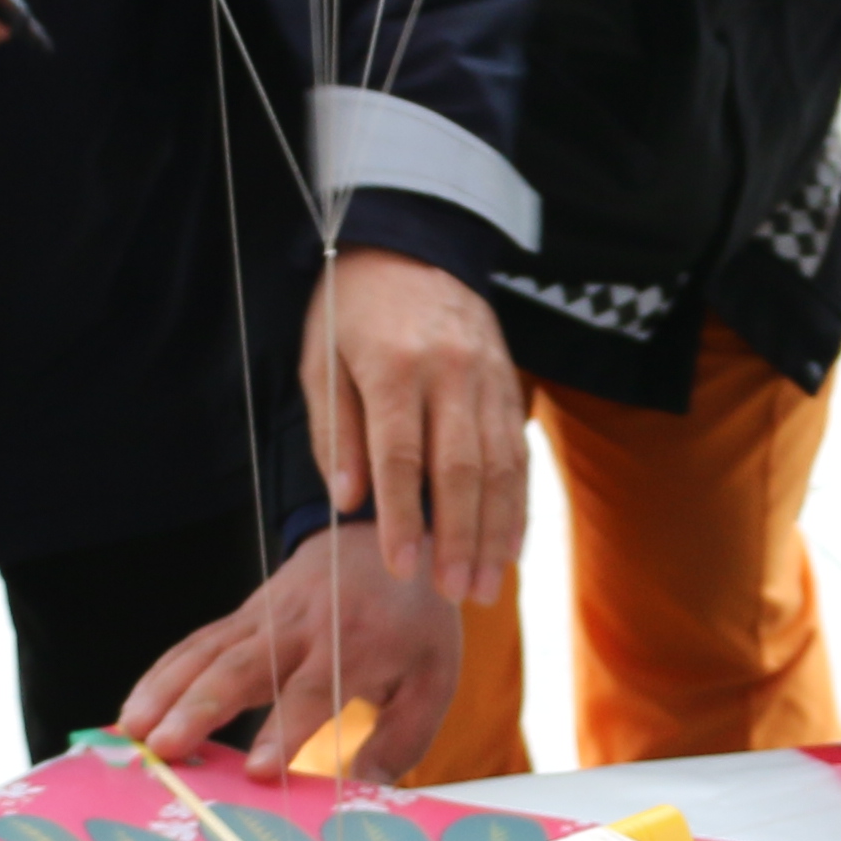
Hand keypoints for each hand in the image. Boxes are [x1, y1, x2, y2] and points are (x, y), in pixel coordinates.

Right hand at [117, 525, 466, 783]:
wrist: (383, 539)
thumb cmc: (413, 621)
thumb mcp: (435, 675)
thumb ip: (405, 736)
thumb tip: (365, 789)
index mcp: (354, 645)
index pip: (313, 692)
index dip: (285, 730)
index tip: (259, 771)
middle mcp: (301, 628)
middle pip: (243, 668)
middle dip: (200, 709)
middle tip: (163, 747)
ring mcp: (263, 618)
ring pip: (206, 653)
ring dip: (165, 691)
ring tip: (131, 733)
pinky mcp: (240, 617)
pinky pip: (195, 645)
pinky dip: (160, 675)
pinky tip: (132, 711)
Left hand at [303, 249, 524, 605]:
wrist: (412, 245)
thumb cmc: (352, 310)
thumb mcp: (321, 360)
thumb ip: (335, 433)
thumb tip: (347, 502)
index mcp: (395, 365)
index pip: (401, 456)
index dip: (403, 517)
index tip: (402, 568)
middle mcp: (451, 372)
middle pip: (462, 469)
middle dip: (458, 539)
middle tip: (452, 594)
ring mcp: (489, 378)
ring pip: (500, 467)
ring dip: (494, 533)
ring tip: (482, 587)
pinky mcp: (511, 384)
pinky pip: (519, 453)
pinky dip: (518, 504)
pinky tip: (510, 547)